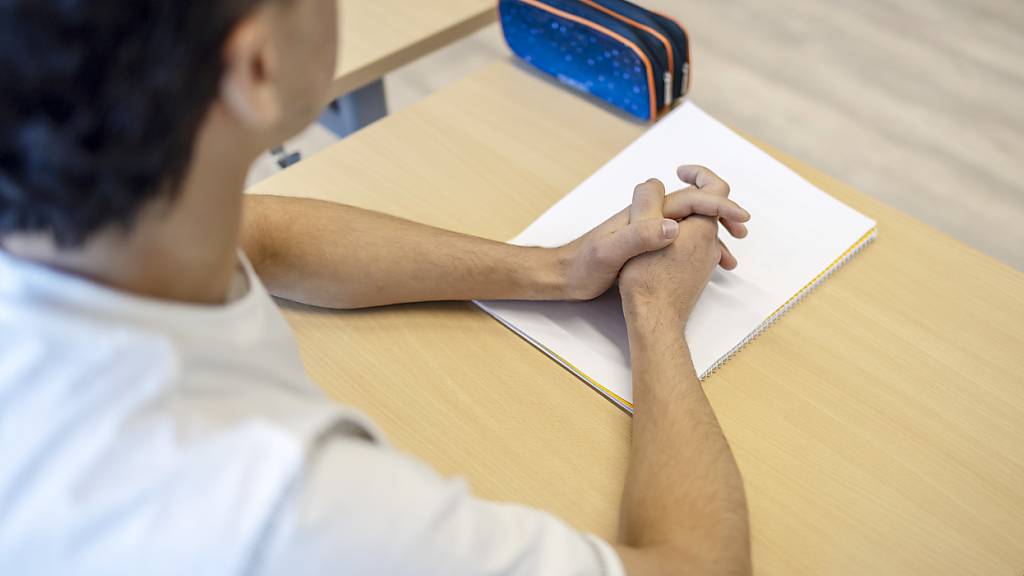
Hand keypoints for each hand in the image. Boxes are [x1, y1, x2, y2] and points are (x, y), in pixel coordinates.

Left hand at [556, 172, 749, 300]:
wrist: (562, 276)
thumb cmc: (582, 266)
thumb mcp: (609, 253)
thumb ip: (638, 237)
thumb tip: (674, 226)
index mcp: (645, 213)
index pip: (691, 199)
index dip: (718, 206)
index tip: (740, 219)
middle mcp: (648, 216)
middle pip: (694, 205)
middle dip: (721, 214)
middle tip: (741, 232)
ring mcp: (646, 230)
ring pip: (689, 223)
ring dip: (712, 233)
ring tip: (730, 256)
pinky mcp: (643, 245)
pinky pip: (680, 239)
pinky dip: (697, 248)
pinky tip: (701, 267)